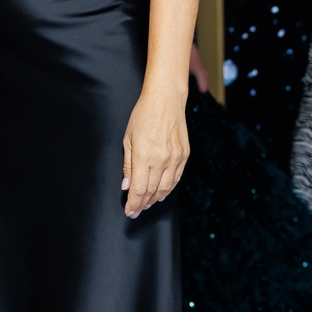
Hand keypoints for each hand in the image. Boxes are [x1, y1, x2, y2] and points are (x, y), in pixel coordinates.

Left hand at [122, 87, 189, 217]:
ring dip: (155, 199)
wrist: (166, 100)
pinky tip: (161, 193)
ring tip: (146, 204)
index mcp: (144, 156)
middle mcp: (161, 160)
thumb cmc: (143, 116)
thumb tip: (127, 186)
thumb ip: (128, 165)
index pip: (138, 189)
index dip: (133, 203)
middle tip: (136, 211)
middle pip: (151, 191)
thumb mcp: (128, 139)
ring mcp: (175, 158)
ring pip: (166, 188)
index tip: (129, 211)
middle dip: (142, 204)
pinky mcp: (184, 155)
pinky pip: (176, 179)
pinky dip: (168, 189)